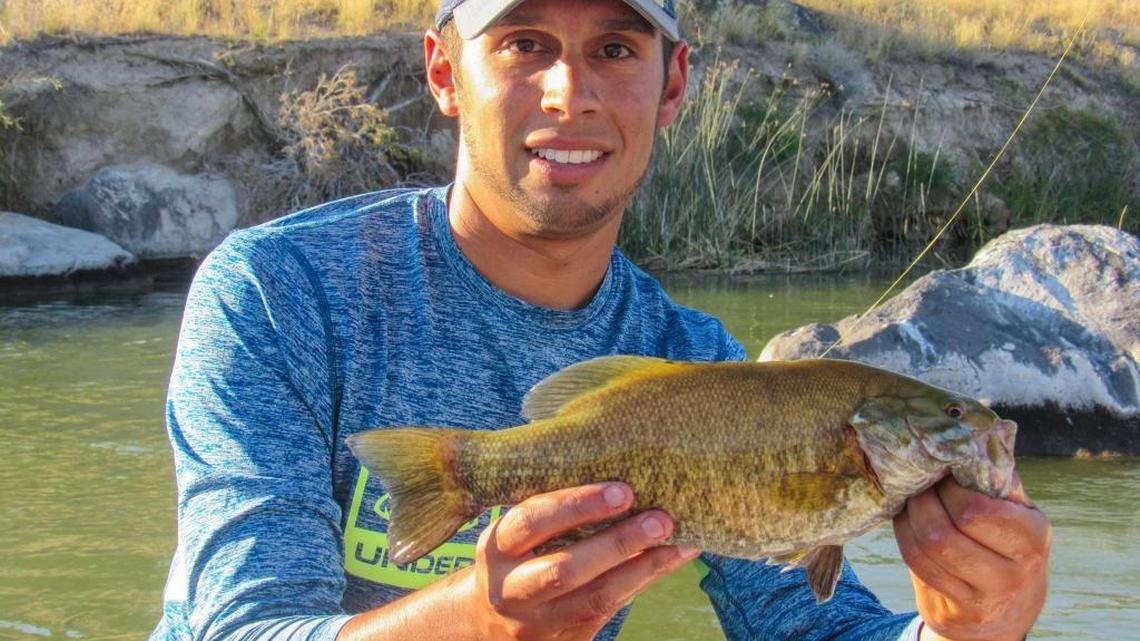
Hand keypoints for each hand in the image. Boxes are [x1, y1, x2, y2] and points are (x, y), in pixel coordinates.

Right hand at [459, 482, 699, 639]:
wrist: (491, 624)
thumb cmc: (517, 561)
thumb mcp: (517, 535)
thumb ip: (554, 512)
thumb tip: (619, 474)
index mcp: (496, 549)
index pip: (532, 521)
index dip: (577, 505)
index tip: (622, 491)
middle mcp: (511, 589)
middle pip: (565, 570)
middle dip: (617, 543)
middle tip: (660, 520)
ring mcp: (537, 623)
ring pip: (595, 599)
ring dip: (643, 569)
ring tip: (678, 543)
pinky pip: (612, 613)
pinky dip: (645, 582)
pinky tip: (671, 560)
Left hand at [893, 473, 1050, 640]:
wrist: (1005, 611)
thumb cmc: (1006, 545)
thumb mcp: (1016, 512)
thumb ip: (996, 478)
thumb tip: (972, 431)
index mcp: (1034, 536)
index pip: (978, 510)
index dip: (949, 488)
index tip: (942, 473)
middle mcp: (1015, 572)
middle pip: (945, 531)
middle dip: (923, 501)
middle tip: (917, 483)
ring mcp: (984, 597)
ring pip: (927, 549)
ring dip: (909, 517)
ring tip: (910, 499)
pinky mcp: (954, 611)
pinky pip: (918, 567)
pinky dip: (904, 537)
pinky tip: (906, 522)